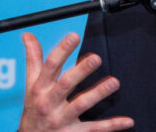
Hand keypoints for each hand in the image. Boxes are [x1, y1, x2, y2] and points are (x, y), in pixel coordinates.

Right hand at [19, 32, 133, 130]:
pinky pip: (94, 129)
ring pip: (81, 105)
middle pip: (65, 84)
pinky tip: (127, 121)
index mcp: (40, 88)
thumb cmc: (34, 108)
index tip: (74, 36)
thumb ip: (34, 60)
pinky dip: (111, 125)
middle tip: (96, 58)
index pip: (50, 66)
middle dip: (80, 71)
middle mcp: (49, 103)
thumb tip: (28, 34)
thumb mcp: (31, 85)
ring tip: (114, 82)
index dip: (62, 50)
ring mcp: (61, 119)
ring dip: (98, 93)